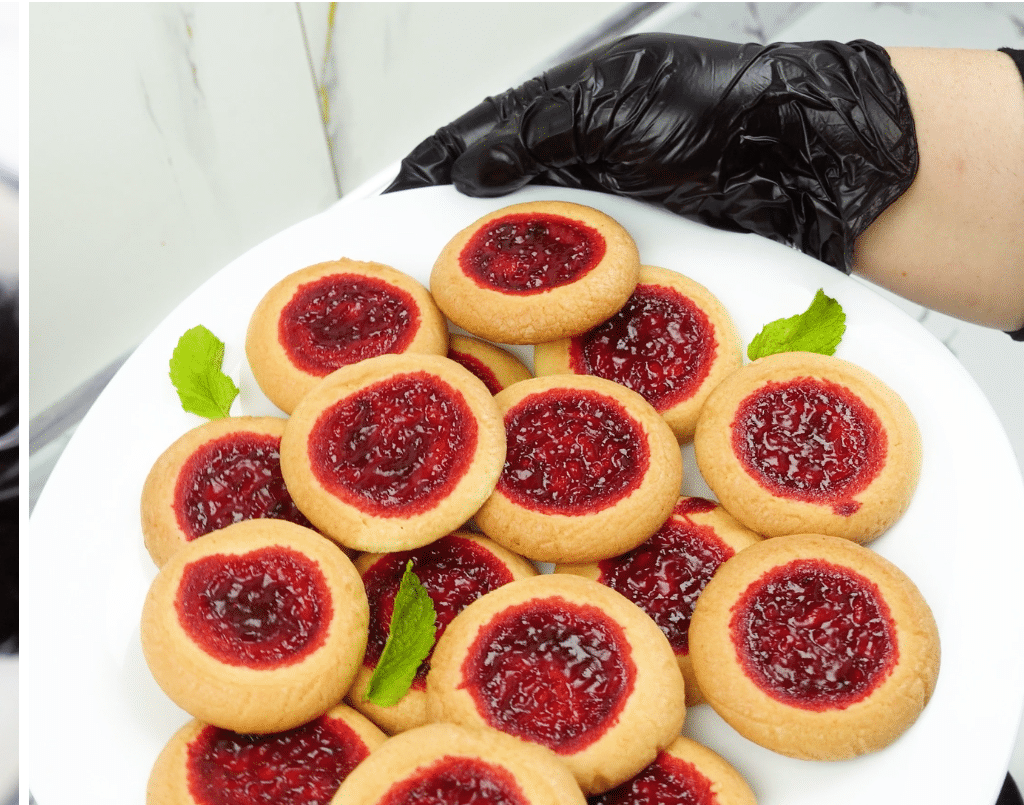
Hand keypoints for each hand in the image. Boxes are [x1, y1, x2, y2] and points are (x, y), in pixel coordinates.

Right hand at [387, 33, 918, 272]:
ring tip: (448, 305)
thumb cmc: (721, 106)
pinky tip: (518, 323)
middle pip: (491, 203)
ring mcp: (606, 212)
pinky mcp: (634, 260)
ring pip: (527, 252)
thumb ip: (533, 131)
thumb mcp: (612, 101)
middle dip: (446, 235)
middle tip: (401, 273)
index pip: (470, 138)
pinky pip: (573, 286)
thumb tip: (464, 169)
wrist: (808, 158)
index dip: (421, 174)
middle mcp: (579, 160)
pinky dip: (544, 305)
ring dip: (494, 279)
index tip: (377, 209)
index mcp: (565, 105)